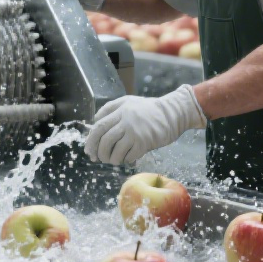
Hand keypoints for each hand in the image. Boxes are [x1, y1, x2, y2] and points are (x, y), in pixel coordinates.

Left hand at [85, 86, 207, 164]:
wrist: (173, 113)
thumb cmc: (149, 109)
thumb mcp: (128, 101)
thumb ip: (110, 108)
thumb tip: (94, 121)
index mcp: (120, 110)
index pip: (98, 127)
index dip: (90, 141)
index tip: (89, 151)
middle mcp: (126, 120)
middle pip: (104, 140)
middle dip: (99, 153)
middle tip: (99, 159)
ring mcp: (136, 132)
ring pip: (115, 151)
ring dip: (111, 159)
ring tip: (113, 160)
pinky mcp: (145, 142)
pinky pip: (129, 156)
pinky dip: (125, 160)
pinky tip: (127, 159)